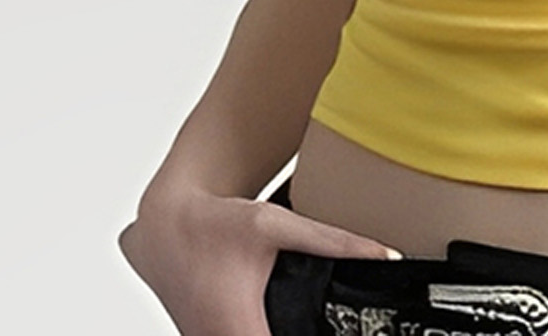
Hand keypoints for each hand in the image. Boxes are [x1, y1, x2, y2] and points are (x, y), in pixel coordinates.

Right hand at [118, 184, 401, 335]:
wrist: (162, 224)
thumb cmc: (210, 223)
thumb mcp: (275, 225)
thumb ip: (333, 240)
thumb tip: (384, 253)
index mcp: (240, 328)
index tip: (346, 332)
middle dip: (305, 331)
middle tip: (335, 324)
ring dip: (285, 329)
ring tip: (303, 318)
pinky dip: (265, 328)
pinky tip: (277, 318)